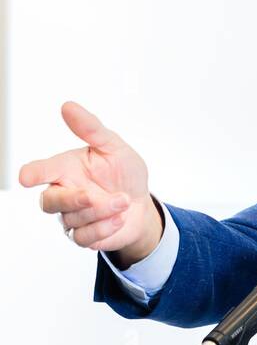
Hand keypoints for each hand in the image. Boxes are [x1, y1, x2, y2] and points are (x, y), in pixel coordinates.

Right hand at [19, 102, 162, 265]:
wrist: (142, 206)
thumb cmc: (124, 174)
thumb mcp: (114, 147)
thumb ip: (91, 129)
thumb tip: (68, 107)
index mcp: (66, 168)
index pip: (41, 171)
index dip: (32, 173)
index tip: (25, 178)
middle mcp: (64, 192)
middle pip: (48, 201)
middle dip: (71, 199)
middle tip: (91, 196)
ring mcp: (71, 216)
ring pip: (72, 219)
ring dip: (102, 211)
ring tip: (122, 201)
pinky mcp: (82, 235)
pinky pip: (84, 237)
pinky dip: (105, 228)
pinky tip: (119, 219)